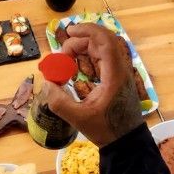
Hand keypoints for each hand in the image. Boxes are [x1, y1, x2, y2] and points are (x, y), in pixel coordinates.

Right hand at [42, 23, 144, 148]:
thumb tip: (47, 83)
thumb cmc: (107, 130)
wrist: (127, 142)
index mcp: (114, 75)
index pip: (105, 41)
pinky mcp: (117, 79)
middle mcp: (119, 70)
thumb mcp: (79, 119)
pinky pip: (102, 59)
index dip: (88, 31)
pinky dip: (88, 58)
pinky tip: (75, 67)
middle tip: (61, 54)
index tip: (69, 32)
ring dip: (83, 49)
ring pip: (102, 49)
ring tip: (65, 60)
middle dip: (80, 41)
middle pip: (101, 42)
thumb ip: (59, 102)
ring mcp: (120, 74)